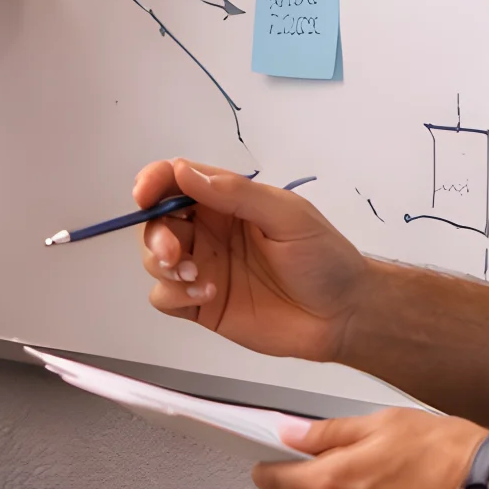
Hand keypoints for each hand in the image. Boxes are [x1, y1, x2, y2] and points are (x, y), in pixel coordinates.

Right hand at [134, 159, 377, 363]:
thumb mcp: (287, 215)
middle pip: (157, 222)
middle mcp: (209, 232)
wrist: (344, 316)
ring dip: (163, 265)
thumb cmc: (324, 259)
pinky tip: (206, 295)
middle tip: (175, 252)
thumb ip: (236, 194)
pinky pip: (164, 296)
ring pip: (154, 258)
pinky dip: (174, 294)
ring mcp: (204, 268)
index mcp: (226, 202)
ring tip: (197, 277)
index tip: (144, 194)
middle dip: (156, 234)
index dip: (153, 182)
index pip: (176, 181)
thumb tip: (184, 172)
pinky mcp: (201, 305)